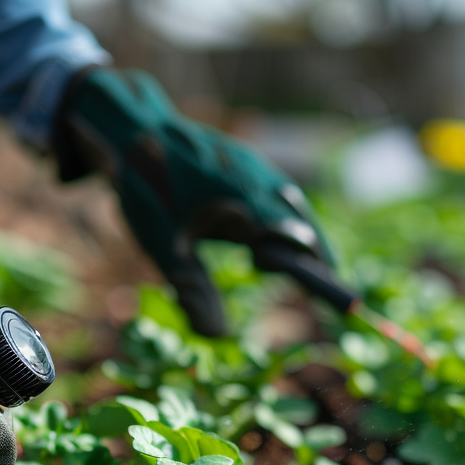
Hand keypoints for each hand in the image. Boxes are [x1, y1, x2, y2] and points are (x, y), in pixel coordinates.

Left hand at [53, 67, 333, 335]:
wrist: (130, 127)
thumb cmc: (145, 187)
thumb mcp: (164, 246)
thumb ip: (193, 290)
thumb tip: (218, 336)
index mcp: (243, 200)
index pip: (295, 241)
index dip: (316, 271)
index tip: (333, 298)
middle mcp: (257, 179)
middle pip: (304, 223)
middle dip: (320, 256)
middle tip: (332, 290)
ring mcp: (254, 166)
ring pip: (294, 204)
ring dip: (307, 235)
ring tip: (316, 267)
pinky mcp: (246, 162)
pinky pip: (279, 191)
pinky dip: (288, 216)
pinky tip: (277, 236)